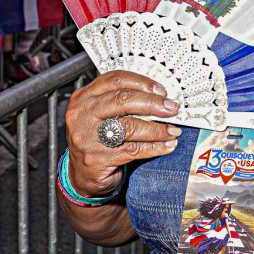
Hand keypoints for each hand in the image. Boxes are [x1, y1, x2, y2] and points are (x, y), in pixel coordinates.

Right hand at [64, 71, 180, 197]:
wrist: (81, 174)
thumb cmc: (96, 138)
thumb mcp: (101, 113)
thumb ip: (122, 101)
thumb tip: (160, 96)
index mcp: (84, 96)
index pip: (115, 80)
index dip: (142, 83)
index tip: (161, 91)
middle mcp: (83, 114)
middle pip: (123, 100)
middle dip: (153, 103)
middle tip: (171, 108)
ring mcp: (88, 137)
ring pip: (130, 127)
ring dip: (157, 129)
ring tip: (173, 131)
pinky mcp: (97, 158)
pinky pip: (133, 150)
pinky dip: (155, 147)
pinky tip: (166, 145)